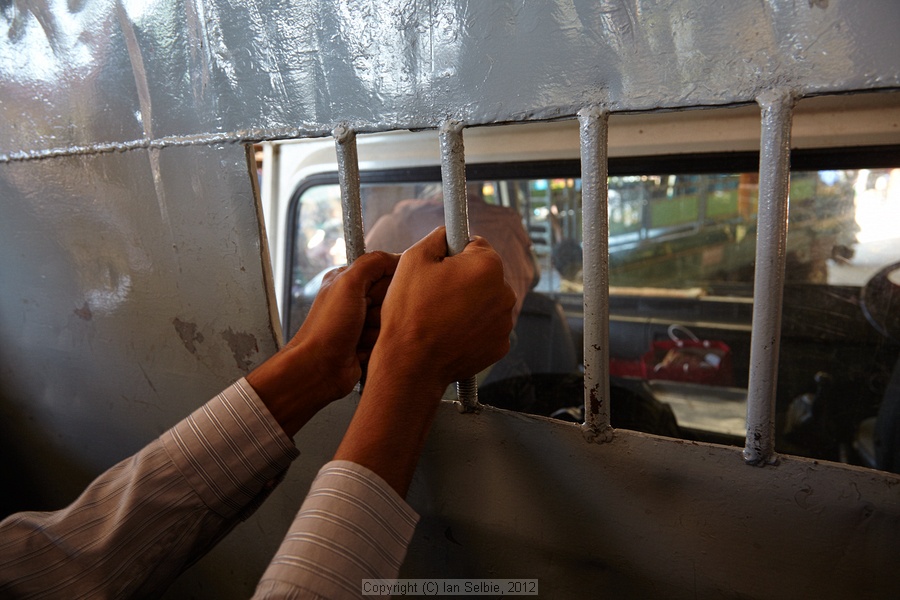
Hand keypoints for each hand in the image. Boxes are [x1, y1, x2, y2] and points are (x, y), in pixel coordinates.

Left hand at [247, 251, 398, 436]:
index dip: (388, 283)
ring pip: (393, 320)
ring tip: (360, 337)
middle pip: (393, 296)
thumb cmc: (326, 329)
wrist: (318, 370)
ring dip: (380, 330)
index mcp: (349, 280)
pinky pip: (389, 340)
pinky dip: (379, 345)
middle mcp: (356, 299)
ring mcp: (363, 323)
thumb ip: (373, 263)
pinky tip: (363, 350)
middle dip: (384, 309)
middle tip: (364, 318)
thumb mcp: (348, 284)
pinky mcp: (369, 344)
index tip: (378, 293)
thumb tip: (399, 256)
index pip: (387, 270)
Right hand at [376, 226, 516, 391]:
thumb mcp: (413, 259)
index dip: (454, 253)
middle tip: (436, 294)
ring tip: (441, 316)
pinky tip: (451, 332)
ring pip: (486, 301)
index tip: (440, 267)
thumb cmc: (410, 311)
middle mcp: (505, 292)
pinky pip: (487, 327)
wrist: (411, 363)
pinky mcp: (500, 345)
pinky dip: (473, 327)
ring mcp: (504, 321)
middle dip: (464, 279)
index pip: (476, 245)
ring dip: (469, 303)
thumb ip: (437, 237)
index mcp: (488, 265)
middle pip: (484, 274)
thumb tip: (447, 233)